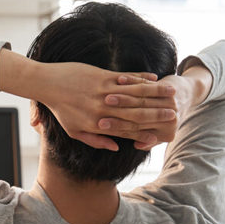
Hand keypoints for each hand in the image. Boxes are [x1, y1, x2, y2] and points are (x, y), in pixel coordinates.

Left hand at [35, 62, 176, 150]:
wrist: (49, 84)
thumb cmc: (60, 109)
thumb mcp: (74, 130)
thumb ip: (96, 141)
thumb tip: (117, 147)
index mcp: (97, 124)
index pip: (127, 130)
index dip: (146, 132)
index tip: (160, 133)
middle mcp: (103, 109)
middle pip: (136, 114)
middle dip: (157, 114)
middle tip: (175, 114)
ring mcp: (104, 91)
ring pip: (135, 95)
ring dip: (156, 94)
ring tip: (172, 94)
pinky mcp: (103, 76)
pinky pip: (127, 78)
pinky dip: (142, 78)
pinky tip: (155, 78)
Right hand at [96, 63, 211, 148]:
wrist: (188, 95)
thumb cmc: (169, 118)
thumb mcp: (164, 133)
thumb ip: (149, 142)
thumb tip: (138, 147)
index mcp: (168, 133)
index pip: (135, 131)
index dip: (117, 127)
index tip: (100, 125)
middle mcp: (170, 119)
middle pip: (138, 115)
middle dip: (117, 111)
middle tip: (101, 109)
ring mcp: (171, 103)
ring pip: (142, 99)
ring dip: (123, 96)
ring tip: (106, 96)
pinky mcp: (169, 89)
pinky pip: (148, 86)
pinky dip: (133, 81)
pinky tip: (119, 80)